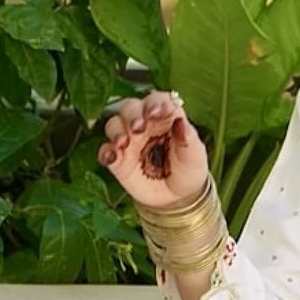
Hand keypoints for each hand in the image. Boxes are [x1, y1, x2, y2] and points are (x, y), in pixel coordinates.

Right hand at [97, 91, 208, 208]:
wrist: (178, 198)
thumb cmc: (188, 170)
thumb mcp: (195, 155)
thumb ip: (188, 137)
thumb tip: (180, 121)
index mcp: (164, 117)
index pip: (157, 100)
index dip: (155, 103)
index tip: (157, 111)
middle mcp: (143, 124)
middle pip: (130, 107)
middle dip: (132, 114)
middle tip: (138, 127)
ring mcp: (128, 140)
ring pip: (114, 124)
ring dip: (116, 130)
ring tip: (124, 142)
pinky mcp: (117, 159)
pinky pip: (105, 150)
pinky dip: (105, 151)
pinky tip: (110, 157)